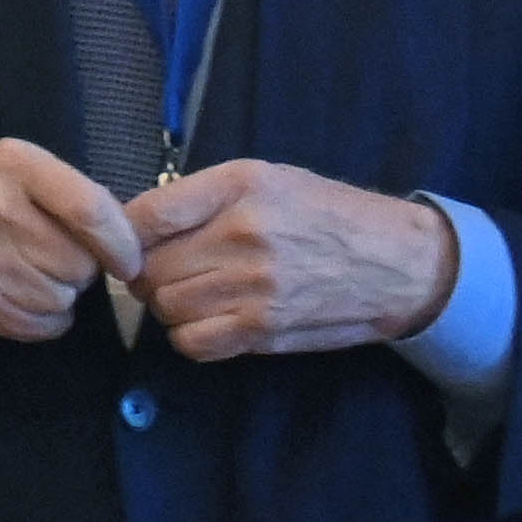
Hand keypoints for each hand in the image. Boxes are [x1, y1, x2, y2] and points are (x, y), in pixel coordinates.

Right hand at [0, 140, 137, 340]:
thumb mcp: (4, 162)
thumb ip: (61, 190)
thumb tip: (119, 235)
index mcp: (12, 166)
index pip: (92, 212)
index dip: (121, 242)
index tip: (127, 257)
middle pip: (80, 263)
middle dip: (81, 265)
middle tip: (55, 253)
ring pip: (63, 298)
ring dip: (60, 292)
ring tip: (33, 272)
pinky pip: (40, 325)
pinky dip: (45, 318)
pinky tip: (25, 296)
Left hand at [127, 162, 454, 360]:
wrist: (397, 263)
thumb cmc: (326, 214)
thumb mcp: (266, 178)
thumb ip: (201, 197)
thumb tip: (134, 223)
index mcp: (240, 187)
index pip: (146, 215)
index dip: (124, 234)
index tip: (130, 242)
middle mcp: (244, 234)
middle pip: (150, 268)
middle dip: (148, 272)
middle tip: (168, 270)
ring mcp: (255, 287)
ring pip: (166, 307)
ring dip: (169, 304)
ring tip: (194, 292)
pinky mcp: (265, 329)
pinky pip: (193, 342)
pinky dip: (189, 335)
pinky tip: (209, 319)